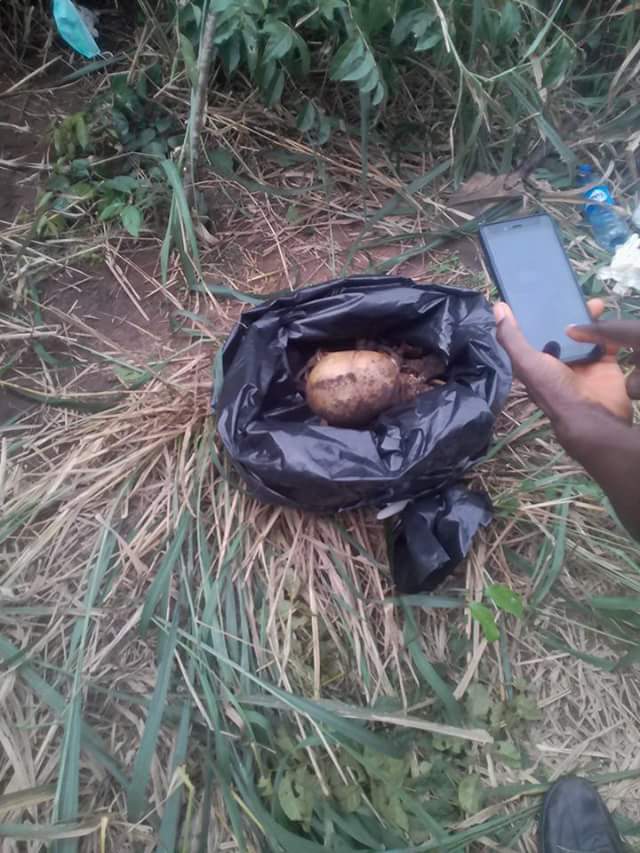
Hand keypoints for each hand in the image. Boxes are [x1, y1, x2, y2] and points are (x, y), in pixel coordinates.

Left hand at [494, 299, 637, 422]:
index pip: (533, 332)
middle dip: (565, 311)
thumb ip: (511, 337)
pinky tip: (605, 315)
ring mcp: (582, 361)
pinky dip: (607, 329)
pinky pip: (607, 340)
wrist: (592, 415)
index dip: (535, 314)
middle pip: (560, 329)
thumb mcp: (527, 362)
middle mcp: (557, 360)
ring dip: (588, 316)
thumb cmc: (554, 389)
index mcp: (536, 360)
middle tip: (571, 293)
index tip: (539, 292)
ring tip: (593, 303)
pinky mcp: (605, 361)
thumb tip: (497, 307)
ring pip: (585, 332)